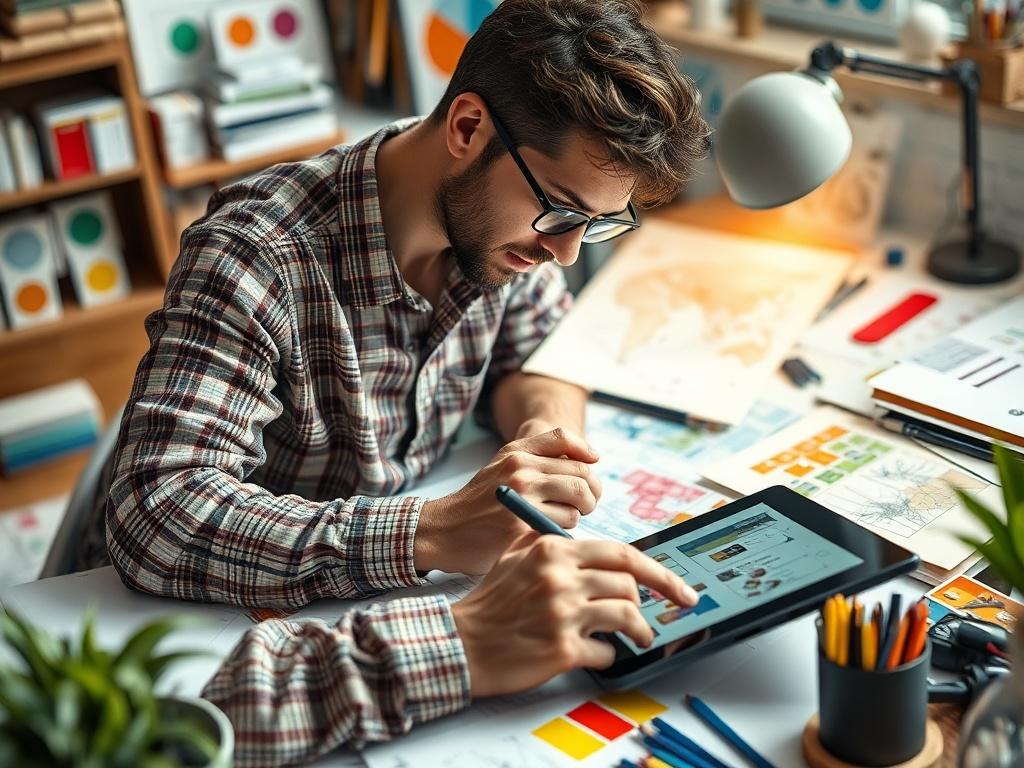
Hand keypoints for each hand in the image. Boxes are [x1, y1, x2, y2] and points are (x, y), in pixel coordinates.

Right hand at [414, 428, 601, 573]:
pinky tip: (548, 530)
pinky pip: (565, 524)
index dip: (586, 458)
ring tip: (561, 518)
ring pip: (578, 502)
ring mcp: (521, 498)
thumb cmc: (480, 500)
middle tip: (585, 505)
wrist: (445, 530)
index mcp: (517, 452)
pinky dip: (565, 529)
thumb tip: (593, 456)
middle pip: (582, 474)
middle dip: (591, 493)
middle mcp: (520, 470)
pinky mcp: (522, 525)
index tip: (590, 470)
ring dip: (578, 513)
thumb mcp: (504, 463)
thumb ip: (542, 452)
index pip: (567, 442)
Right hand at [451, 535, 699, 696]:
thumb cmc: (491, 601)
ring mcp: (561, 613)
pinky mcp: (560, 648)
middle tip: (644, 618)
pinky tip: (595, 654)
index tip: (681, 589)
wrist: (462, 642)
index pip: (623, 553)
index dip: (660, 573)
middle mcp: (559, 577)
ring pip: (627, 615)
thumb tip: (596, 548)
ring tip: (635, 638)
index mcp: (553, 550)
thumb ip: (551, 542)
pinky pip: (606, 652)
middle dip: (645, 605)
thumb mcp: (514, 555)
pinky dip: (608, 655)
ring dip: (638, 631)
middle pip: (629, 585)